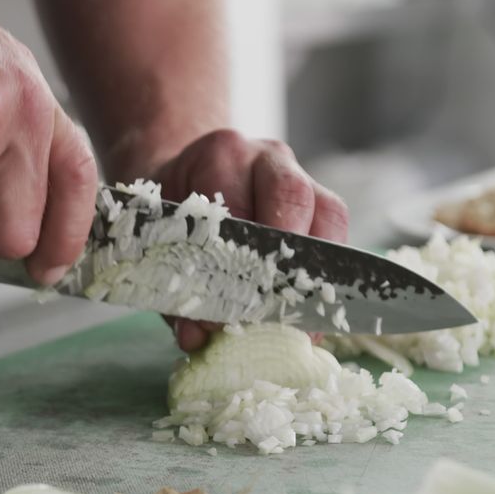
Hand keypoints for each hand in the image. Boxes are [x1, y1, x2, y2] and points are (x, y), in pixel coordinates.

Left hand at [151, 129, 349, 351]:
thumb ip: (174, 286)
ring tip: (302, 321)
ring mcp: (301, 174)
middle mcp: (267, 157)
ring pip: (330, 213)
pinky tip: (309, 314)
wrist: (185, 174)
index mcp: (220, 156)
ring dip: (318, 271)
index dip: (236, 264)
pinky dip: (325, 277)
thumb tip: (196, 337)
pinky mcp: (320, 199)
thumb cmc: (172, 208)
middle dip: (287, 260)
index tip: (227, 314)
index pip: (238, 208)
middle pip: (295, 197)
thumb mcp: (158, 235)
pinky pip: (336, 233)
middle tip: (274, 311)